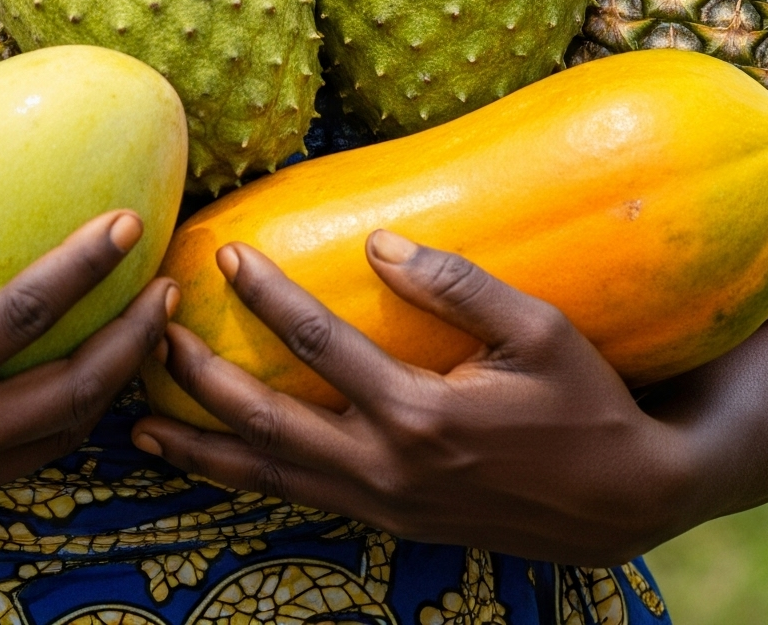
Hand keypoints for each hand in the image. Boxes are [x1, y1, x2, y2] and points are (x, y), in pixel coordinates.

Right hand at [0, 143, 176, 558]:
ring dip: (119, 379)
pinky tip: (98, 375)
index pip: (21, 316)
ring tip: (153, 325)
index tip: (127, 221)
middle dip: (133, 336)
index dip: (81, 266)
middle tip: (171, 282)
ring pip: (70, 431)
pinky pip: (42, 454)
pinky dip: (81, 414)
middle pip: (77, 389)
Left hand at [133, 231, 697, 562]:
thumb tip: (379, 246)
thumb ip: (457, 284)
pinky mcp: (392, 522)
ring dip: (203, 448)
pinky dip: (248, 479)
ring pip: (273, 478)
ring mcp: (386, 506)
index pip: (319, 349)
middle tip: (151, 334)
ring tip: (140, 422)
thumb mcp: (540, 331)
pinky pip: (302, 498)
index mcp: (421, 417)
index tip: (228, 255)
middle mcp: (390, 471)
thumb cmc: (588, 403)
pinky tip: (213, 459)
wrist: (627, 502)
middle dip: (201, 380)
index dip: (269, 298)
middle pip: (269, 424)